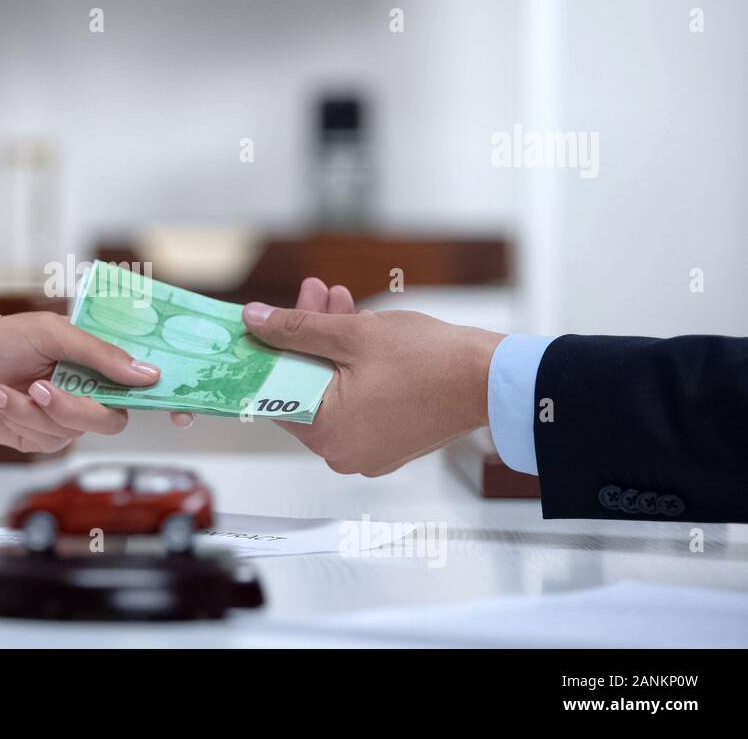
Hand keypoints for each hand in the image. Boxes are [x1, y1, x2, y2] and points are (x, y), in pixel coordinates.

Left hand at [0, 312, 193, 453]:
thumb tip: (147, 375)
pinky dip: (20, 418)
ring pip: (77, 432)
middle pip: (113, 417)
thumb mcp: (52, 332)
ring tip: (9, 387)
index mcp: (97, 360)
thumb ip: (101, 354)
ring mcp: (63, 416)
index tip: (183, 413)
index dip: (168, 399)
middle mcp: (86, 389)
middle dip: (77, 408)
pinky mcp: (38, 438)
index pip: (143, 382)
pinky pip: (47, 441)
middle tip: (44, 388)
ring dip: (37, 411)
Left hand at [241, 278, 503, 475]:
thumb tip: (255, 321)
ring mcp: (366, 451)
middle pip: (305, 386)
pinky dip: (354, 368)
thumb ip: (297, 328)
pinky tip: (358, 327)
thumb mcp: (352, 334)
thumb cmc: (432, 362)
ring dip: (332, 344)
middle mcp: (341, 452)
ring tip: (338, 301)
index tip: (264, 325)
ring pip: (332, 389)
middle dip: (308, 336)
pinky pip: (356, 401)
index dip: (269, 350)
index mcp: (325, 434)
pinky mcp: (387, 441)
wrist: (492, 379)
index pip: (275, 392)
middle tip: (311, 296)